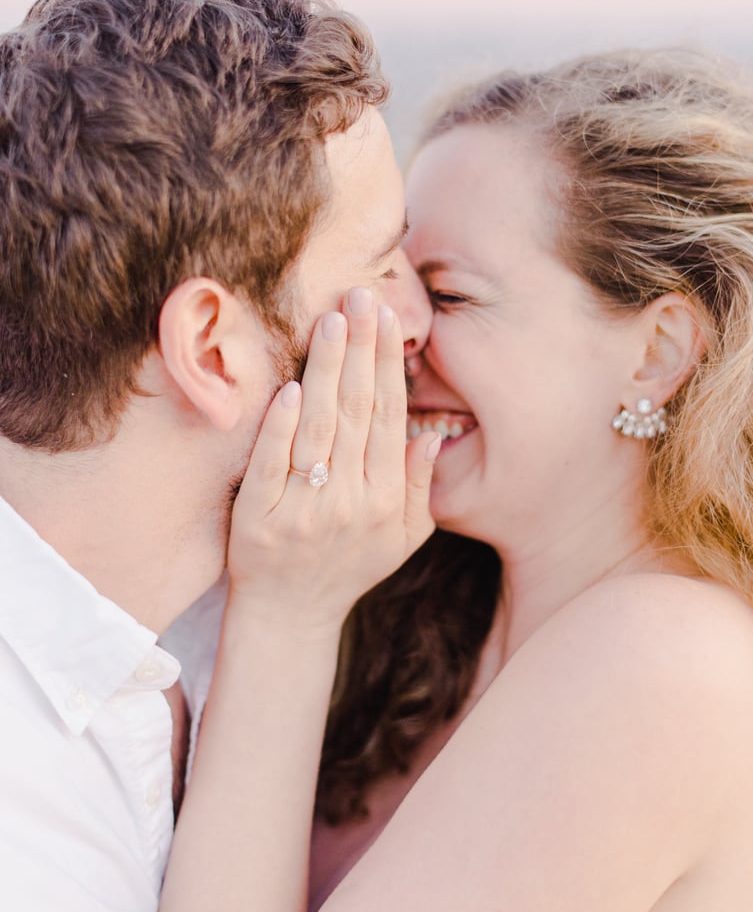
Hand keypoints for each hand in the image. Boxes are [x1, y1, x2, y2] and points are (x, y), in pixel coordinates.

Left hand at [227, 287, 439, 638]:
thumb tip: (433, 435)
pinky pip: (275, 465)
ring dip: (328, 370)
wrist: (288, 617)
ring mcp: (304, 509)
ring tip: (332, 319)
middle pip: (360, 411)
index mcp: (386, 500)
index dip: (389, 365)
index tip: (386, 319)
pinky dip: (282, 426)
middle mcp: (350, 502)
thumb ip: (421, 490)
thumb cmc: (348, 569)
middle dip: (362, 349)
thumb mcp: (402, 540)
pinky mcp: (260, 518)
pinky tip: (294, 387)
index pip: (390, 418)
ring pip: (321, 428)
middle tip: (360, 294)